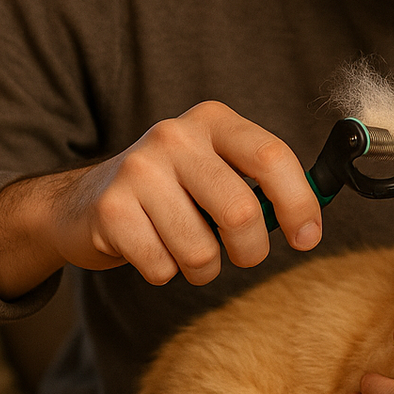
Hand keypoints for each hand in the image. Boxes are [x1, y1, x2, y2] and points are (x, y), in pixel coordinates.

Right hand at [0, 100, 321, 297]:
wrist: (82, 202)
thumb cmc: (171, 192)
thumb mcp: (217, 169)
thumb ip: (263, 186)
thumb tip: (310, 220)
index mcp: (213, 121)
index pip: (272, 157)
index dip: (299, 203)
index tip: (308, 237)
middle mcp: (175, 135)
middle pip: (241, 211)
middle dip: (250, 249)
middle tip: (243, 255)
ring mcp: (138, 169)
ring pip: (201, 249)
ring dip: (203, 267)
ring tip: (187, 250)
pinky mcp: (110, 208)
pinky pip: (162, 266)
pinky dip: (165, 272)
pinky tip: (151, 249)